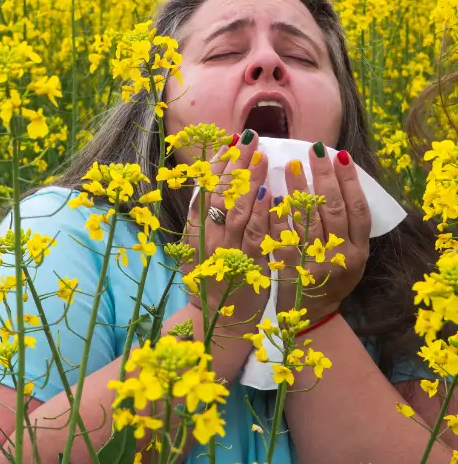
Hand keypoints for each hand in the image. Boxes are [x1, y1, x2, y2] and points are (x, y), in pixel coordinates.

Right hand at [183, 130, 272, 325]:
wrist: (218, 324)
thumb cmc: (212, 282)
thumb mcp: (199, 250)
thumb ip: (204, 222)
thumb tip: (211, 186)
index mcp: (193, 234)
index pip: (203, 192)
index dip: (217, 165)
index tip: (230, 142)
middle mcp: (206, 242)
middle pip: (220, 195)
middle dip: (236, 165)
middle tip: (250, 138)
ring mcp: (227, 254)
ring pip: (238, 211)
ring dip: (250, 182)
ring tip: (261, 156)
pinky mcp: (249, 268)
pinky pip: (256, 236)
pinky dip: (262, 214)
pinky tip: (269, 193)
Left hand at [271, 146, 369, 317]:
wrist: (310, 317)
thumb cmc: (327, 280)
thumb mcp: (347, 257)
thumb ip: (345, 229)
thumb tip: (336, 183)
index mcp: (358, 251)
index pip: (358, 209)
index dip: (350, 181)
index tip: (340, 155)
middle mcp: (340, 257)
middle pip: (334, 209)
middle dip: (323, 176)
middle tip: (313, 150)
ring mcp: (315, 264)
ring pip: (307, 220)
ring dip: (298, 189)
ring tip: (288, 164)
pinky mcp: (289, 270)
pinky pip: (282, 238)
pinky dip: (276, 215)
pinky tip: (268, 194)